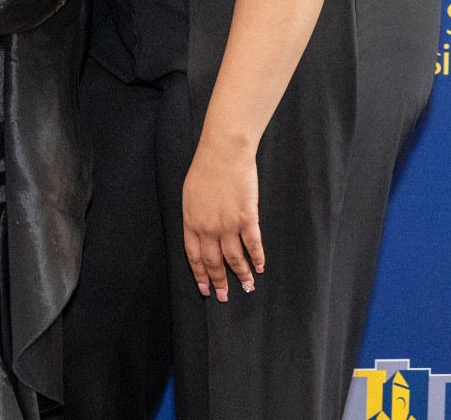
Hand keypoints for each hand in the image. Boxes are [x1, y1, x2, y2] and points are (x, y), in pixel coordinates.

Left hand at [181, 137, 264, 301]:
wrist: (223, 154)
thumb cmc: (204, 170)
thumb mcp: (189, 196)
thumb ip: (195, 217)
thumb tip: (200, 234)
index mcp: (191, 222)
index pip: (194, 256)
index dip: (200, 274)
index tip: (205, 289)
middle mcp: (208, 228)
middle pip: (214, 262)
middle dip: (219, 282)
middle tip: (224, 297)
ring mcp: (228, 225)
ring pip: (235, 258)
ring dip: (242, 275)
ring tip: (247, 286)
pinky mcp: (247, 218)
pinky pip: (253, 244)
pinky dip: (257, 258)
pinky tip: (260, 267)